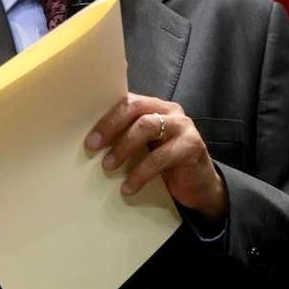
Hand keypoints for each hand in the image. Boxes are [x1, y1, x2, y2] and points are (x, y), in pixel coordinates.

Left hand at [86, 93, 227, 221]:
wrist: (200, 187)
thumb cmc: (166, 166)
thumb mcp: (144, 149)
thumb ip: (127, 139)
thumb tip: (91, 146)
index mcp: (154, 107)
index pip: (127, 101)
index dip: (106, 117)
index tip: (88, 138)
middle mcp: (169, 111)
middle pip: (136, 108)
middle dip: (111, 126)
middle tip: (93, 147)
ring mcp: (183, 126)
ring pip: (147, 127)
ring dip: (123, 148)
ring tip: (107, 167)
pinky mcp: (192, 146)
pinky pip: (160, 157)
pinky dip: (141, 173)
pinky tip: (128, 187)